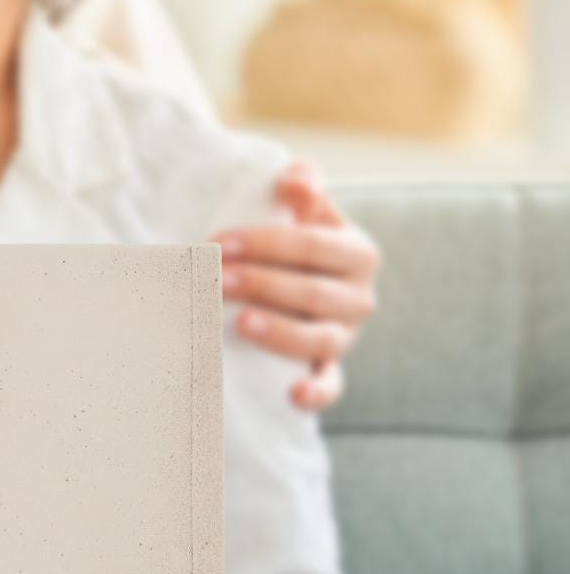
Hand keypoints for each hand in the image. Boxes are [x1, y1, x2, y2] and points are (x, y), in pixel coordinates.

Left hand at [216, 161, 380, 412]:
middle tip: (214, 278)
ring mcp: (345, 336)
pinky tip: (293, 395)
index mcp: (357, 252)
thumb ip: (303, 188)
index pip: (313, 245)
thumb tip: (295, 178)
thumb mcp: (304, 212)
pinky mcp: (329, 368)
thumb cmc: (294, 243)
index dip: (265, 242)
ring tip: (240, 323)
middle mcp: (359, 297)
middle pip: (312, 292)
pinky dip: (316, 393)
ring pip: (320, 339)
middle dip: (262, 284)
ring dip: (280, 332)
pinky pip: (330, 385)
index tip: (217, 242)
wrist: (304, 282)